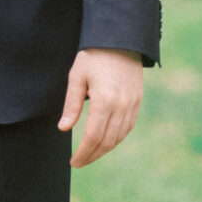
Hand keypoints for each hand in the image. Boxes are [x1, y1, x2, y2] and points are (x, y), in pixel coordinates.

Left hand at [59, 48, 142, 168]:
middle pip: (108, 141)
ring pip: (120, 136)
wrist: (120, 39)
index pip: (94, 137)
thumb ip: (72, 105)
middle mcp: (121, 105)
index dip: (83, 153)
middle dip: (93, 155)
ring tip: (91, 154)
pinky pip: (128, 126)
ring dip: (105, 149)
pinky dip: (117, 138)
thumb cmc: (93, 56)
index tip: (74, 162)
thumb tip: (64, 129)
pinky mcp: (137, 100)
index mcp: (105, 100)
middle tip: (80, 162)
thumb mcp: (76, 77)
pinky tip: (106, 141)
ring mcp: (132, 104)